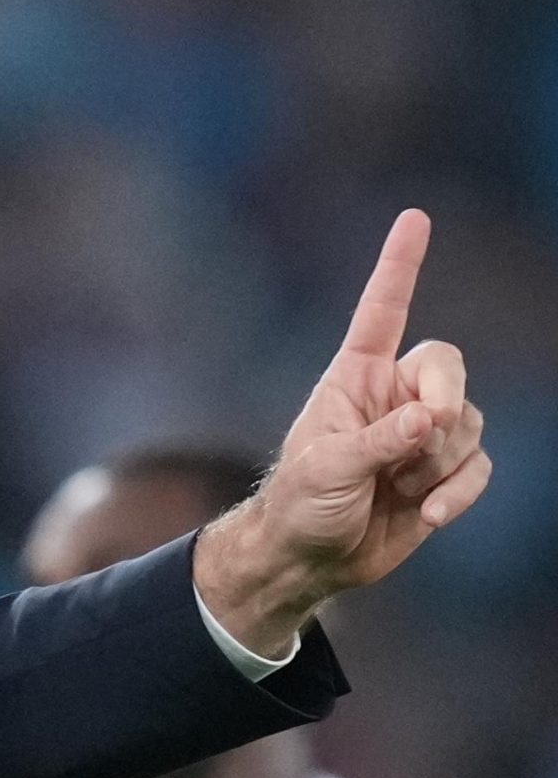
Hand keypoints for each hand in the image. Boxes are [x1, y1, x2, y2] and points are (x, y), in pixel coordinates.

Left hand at [196, 209, 491, 655]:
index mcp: (353, 378)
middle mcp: (393, 397)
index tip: (414, 218)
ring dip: (440, 461)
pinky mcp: (442, 473)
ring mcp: (421, 435)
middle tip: (423, 433)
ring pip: (468, 423)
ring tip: (399, 489)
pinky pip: (477, 466)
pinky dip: (458, 490)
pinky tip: (428, 514)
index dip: (398, 267)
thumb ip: (379, 441)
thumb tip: (431, 418)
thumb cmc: (300, 504)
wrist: (310, 559)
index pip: (382, 312)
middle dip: (446, 398)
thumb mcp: (326, 468)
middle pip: (449, 367)